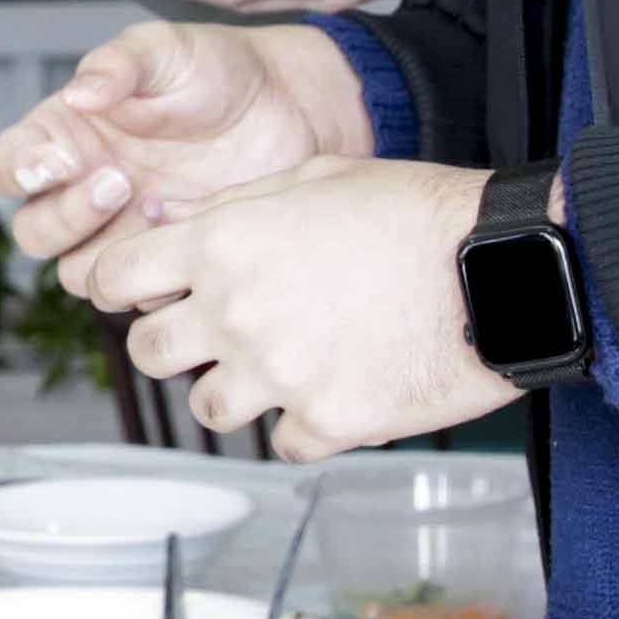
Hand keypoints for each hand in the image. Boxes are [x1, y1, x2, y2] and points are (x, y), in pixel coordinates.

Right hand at [0, 19, 377, 278]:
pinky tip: (191, 225)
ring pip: (77, 273)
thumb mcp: (164, 48)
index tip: (56, 159)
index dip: (15, 171)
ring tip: (160, 204)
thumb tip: (80, 94)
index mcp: (65, 134)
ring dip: (108, 250)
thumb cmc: (216, 69)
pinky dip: (157, 270)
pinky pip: (138, 290)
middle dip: (68, 215)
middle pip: (33, 232)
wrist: (290, 108)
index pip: (3, 167)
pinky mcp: (166, 257)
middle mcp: (84, 187)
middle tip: (119, 182)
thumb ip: (118, 64)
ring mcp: (124, 229)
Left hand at [74, 156, 510, 457]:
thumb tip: (181, 223)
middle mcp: (235, 313)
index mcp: (223, 244)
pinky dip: (303, 424)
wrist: (502, 268)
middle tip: (209, 334)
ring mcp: (279, 375)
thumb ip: (237, 206)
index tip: (140, 292)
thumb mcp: (315, 176)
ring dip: (234, 389)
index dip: (123, 285)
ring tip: (279, 365)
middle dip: (171, 342)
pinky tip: (334, 391)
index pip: (116, 277)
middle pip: (147, 352)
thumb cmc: (418, 213)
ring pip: (207, 407)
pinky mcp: (328, 422)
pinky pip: (284, 442)